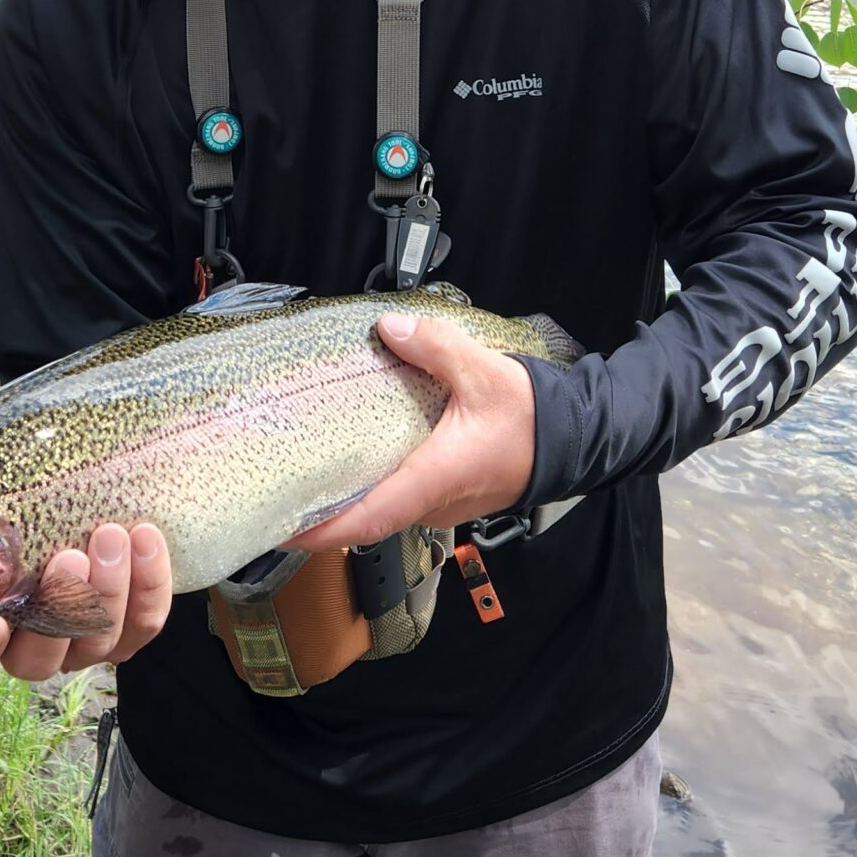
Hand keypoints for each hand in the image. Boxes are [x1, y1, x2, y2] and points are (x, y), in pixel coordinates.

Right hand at [0, 411, 172, 691]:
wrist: (89, 491)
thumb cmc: (20, 490)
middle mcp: (23, 641)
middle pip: (35, 662)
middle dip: (57, 610)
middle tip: (69, 556)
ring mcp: (77, 641)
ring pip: (93, 644)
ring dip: (106, 593)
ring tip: (111, 534)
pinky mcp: (126, 630)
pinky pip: (141, 625)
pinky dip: (149, 586)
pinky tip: (146, 538)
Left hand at [291, 310, 535, 552]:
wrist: (577, 438)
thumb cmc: (533, 417)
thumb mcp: (484, 372)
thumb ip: (435, 347)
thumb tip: (389, 327)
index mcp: (434, 478)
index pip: (368, 518)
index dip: (323, 529)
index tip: (283, 528)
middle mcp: (434, 500)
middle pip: (366, 520)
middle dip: (321, 515)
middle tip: (278, 496)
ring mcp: (443, 503)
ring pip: (385, 511)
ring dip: (347, 501)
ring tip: (307, 477)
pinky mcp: (451, 495)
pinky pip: (403, 499)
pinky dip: (373, 488)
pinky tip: (356, 461)